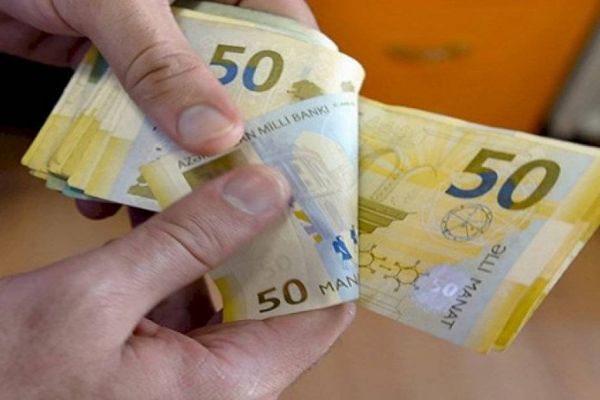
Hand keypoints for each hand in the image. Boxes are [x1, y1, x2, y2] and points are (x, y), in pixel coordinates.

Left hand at [0, 0, 317, 217]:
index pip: (286, 33)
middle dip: (225, 142)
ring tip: (160, 206)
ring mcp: (156, 40)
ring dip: (166, 158)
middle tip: (229, 192)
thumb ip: (160, 62)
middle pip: (235, 84)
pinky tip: (102, 189)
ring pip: (182, 108)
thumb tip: (215, 135)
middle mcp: (198, 10)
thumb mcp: (112, 0)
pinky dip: (118, 151)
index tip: (292, 151)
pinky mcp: (116, 62)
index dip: (297, 93)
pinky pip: (132, 114)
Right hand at [0, 166, 354, 398]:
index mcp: (230, 382)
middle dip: (272, 225)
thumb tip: (268, 188)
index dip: (329, 245)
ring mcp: (194, 370)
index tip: (323, 184)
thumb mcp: (95, 299)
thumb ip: (187, 242)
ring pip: (234, 287)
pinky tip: (168, 208)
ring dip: (224, 231)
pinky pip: (193, 295)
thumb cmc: (11, 379)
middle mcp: (226, 381)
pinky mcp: (162, 357)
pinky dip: (185, 252)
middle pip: (281, 293)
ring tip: (221, 171)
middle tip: (270, 160)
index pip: (323, 309)